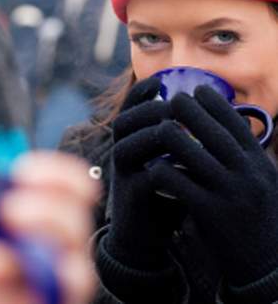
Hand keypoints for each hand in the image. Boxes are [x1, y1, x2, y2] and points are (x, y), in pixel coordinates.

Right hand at [104, 77, 183, 270]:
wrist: (143, 234)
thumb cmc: (158, 192)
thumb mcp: (164, 160)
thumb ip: (173, 139)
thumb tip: (197, 114)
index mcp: (128, 142)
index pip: (127, 110)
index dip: (139, 93)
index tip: (158, 82)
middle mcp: (119, 154)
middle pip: (123, 122)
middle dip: (146, 109)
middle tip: (171, 105)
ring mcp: (122, 174)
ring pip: (126, 144)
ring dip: (150, 132)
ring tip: (173, 127)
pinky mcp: (130, 195)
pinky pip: (142, 175)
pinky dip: (161, 166)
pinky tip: (178, 161)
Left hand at [149, 86, 277, 285]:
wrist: (267, 265)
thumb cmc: (258, 216)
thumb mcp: (262, 180)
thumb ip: (247, 152)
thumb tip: (233, 120)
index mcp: (259, 163)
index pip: (236, 122)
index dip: (215, 102)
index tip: (199, 89)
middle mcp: (247, 173)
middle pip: (210, 129)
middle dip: (188, 109)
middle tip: (173, 100)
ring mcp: (228, 192)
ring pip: (187, 150)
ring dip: (169, 135)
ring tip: (159, 130)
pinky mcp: (209, 212)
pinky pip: (175, 180)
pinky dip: (162, 170)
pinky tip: (155, 168)